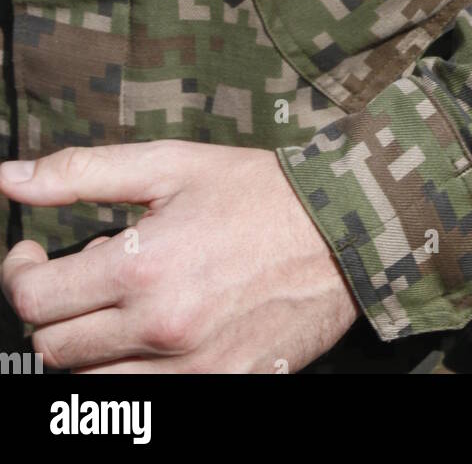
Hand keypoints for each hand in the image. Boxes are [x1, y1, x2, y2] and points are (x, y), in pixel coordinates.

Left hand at [0, 141, 358, 372]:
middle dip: (54, 311)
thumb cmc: (257, 190)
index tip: (35, 256)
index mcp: (141, 264)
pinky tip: (154, 333)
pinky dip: (135, 371)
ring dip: (90, 347)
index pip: (34, 300)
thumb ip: (83, 172)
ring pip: (91, 386)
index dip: (20, 274)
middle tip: (80, 277)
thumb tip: (8, 178)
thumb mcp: (170, 164)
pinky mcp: (220, 388)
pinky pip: (146, 402)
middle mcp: (160, 326)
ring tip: (122, 303)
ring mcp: (191, 369)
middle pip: (54, 350)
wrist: (343, 228)